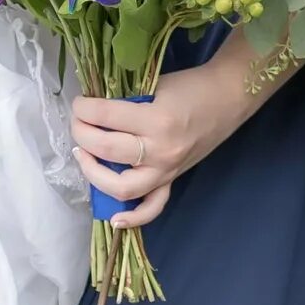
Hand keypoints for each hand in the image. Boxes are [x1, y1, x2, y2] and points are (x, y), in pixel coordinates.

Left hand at [69, 65, 252, 210]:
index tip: (78, 103)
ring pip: (121, 186)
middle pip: (106, 149)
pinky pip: (152, 207)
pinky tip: (114, 218)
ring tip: (82, 155)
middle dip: (81, 134)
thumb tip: (91, 111)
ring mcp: (166, 170)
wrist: (227, 99)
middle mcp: (160, 150)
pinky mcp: (172, 180)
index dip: (83, 108)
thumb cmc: (191, 87)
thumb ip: (126, 102)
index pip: (105, 117)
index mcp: (156, 120)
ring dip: (92, 172)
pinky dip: (133, 217)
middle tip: (77, 123)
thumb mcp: (155, 86)